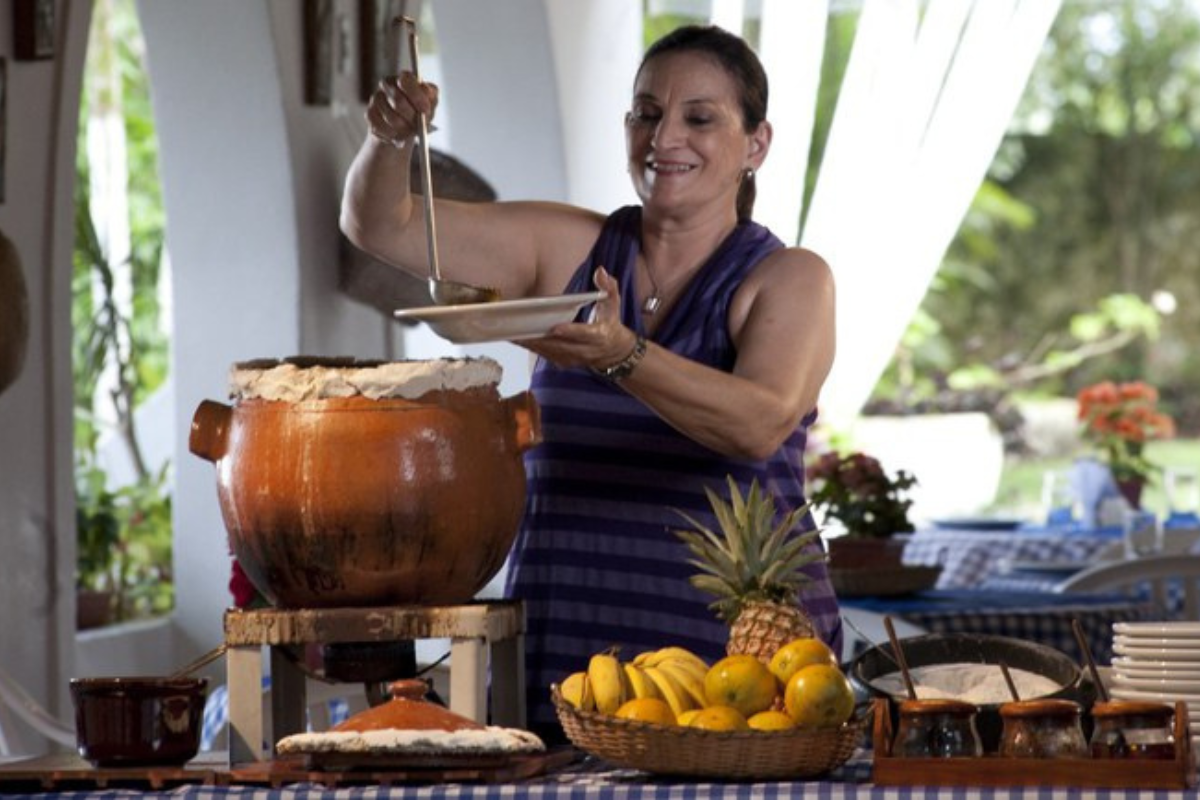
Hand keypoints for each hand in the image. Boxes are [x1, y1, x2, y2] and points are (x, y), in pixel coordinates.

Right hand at [366, 71, 439, 146]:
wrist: (406, 128)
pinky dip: (392, 135)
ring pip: (391, 118)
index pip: (406, 80)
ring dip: (403, 129)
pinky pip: (381, 127)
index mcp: (404, 78)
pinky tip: (397, 134)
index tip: (425, 110)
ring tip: (409, 131)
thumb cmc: (420, 112)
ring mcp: (376, 98)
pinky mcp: (370, 113)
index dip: (417, 97)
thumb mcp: (431, 104)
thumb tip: (426, 90)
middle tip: (418, 127)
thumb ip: (431, 96)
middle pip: (399, 101)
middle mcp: (387, 84)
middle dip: (411, 118)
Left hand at [522, 267, 639, 370]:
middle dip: (539, 338)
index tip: (555, 328)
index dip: (569, 331)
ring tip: (511, 334)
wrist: (614, 352)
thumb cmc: (610, 323)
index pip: (583, 334)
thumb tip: (600, 271)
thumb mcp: (613, 304)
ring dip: (530, 344)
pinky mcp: (563, 362)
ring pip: (548, 352)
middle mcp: (584, 350)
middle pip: (559, 345)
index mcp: (597, 335)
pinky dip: (530, 347)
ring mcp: (573, 358)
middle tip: (519, 329)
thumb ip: (608, 287)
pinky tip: (515, 339)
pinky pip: (544, 355)